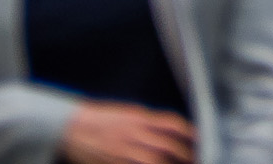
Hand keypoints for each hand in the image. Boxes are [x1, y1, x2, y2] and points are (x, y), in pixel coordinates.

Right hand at [61, 101, 196, 163]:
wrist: (72, 128)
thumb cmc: (102, 120)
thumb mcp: (129, 113)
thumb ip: (150, 122)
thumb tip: (173, 131)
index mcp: (139, 118)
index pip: (172, 124)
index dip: (190, 133)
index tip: (200, 140)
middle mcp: (134, 134)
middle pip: (168, 146)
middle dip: (186, 155)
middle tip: (198, 159)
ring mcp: (124, 152)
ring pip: (156, 161)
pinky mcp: (115, 163)